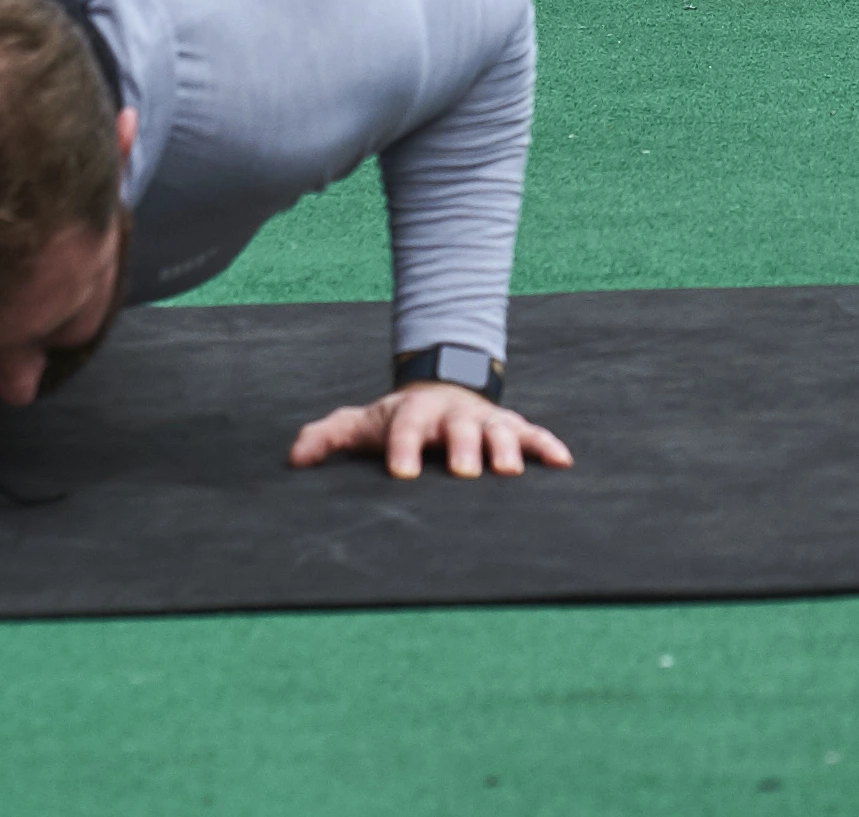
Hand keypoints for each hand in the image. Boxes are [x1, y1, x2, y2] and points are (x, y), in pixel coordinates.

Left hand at [288, 378, 576, 482]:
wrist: (441, 386)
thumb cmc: (398, 418)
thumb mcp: (363, 422)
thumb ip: (329, 436)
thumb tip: (295, 459)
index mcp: (414, 414)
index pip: (405, 429)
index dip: (403, 448)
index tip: (401, 473)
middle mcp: (452, 415)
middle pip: (458, 429)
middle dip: (462, 448)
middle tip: (464, 472)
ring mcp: (484, 420)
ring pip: (498, 431)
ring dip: (506, 449)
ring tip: (510, 471)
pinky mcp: (510, 427)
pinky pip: (533, 435)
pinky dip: (548, 447)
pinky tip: (563, 463)